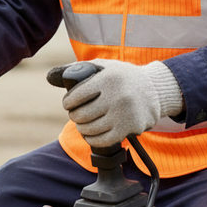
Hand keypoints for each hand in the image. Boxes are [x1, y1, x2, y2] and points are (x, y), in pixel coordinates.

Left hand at [49, 58, 182, 146]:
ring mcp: (124, 114)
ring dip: (82, 128)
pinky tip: (91, 134)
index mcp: (108, 78)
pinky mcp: (129, 129)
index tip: (68, 104)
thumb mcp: (105, 66)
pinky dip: (93, 139)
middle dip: (74, 115)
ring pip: (91, 129)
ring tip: (82, 124)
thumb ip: (79, 68)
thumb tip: (51, 77)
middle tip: (75, 114)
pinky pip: (103, 140)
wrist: (155, 90)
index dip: (68, 102)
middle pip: (82, 114)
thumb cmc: (124, 77)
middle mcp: (116, 96)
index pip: (77, 95)